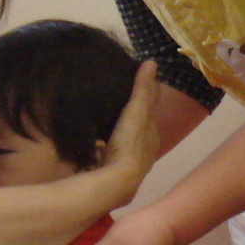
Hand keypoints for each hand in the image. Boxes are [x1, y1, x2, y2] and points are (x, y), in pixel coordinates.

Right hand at [102, 62, 160, 182]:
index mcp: (152, 136)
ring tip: (104, 126)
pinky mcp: (113, 174)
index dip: (144, 103)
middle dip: (131, 122)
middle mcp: (145, 152)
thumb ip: (143, 89)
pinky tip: (93, 149)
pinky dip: (103, 151)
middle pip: (137, 132)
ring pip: (124, 146)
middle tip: (119, 108)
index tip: (136, 92)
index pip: (149, 115)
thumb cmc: (129, 145)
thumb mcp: (136, 112)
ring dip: (117, 137)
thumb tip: (152, 62)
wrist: (117, 182)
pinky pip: (108, 158)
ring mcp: (130, 166)